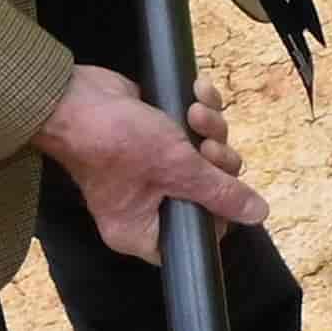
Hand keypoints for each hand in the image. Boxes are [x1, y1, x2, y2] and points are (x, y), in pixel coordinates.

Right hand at [34, 64, 262, 256]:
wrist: (74, 96)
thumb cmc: (115, 141)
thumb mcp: (177, 169)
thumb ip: (220, 193)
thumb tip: (258, 215)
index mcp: (141, 229)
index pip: (195, 237)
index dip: (220, 214)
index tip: (225, 190)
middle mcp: (146, 204)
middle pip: (207, 192)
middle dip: (217, 161)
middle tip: (207, 146)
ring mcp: (149, 171)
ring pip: (204, 156)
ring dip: (211, 129)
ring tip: (196, 114)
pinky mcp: (155, 139)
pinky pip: (193, 130)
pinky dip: (201, 111)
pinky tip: (197, 93)